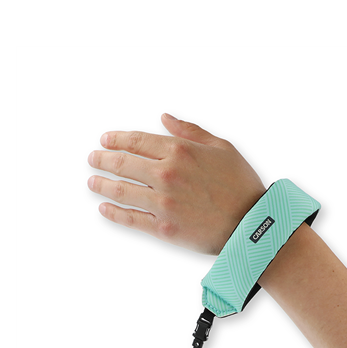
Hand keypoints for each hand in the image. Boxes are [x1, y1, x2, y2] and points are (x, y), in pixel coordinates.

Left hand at [87, 114, 265, 254]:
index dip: (117, 139)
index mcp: (180, 151)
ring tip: (93, 181)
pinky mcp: (163, 228)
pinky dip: (114, 213)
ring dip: (102, 184)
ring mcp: (163, 203)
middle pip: (123, 164)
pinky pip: (130, 219)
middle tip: (93, 159)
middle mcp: (167, 175)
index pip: (137, 141)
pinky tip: (105, 208)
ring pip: (121, 191)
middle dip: (103, 159)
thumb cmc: (241, 186)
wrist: (253, 224)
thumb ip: (190, 131)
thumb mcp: (222, 148)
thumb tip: (165, 119)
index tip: (105, 140)